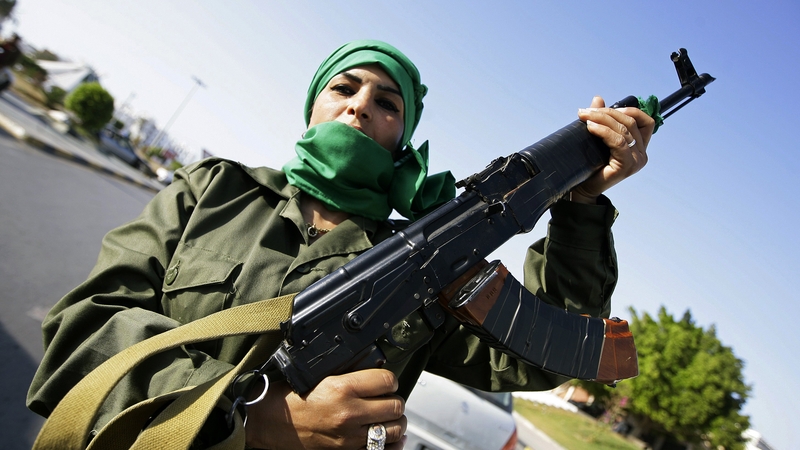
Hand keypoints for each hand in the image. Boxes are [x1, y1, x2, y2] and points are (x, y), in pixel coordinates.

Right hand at [244, 369, 406, 448]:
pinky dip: (390, 444)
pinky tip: (388, 437)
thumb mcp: (318, 376)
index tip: (386, 381)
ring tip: (388, 417)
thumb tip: (371, 371)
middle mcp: (349, 413)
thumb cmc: (289, 400)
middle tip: (387, 398)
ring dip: (394, 422)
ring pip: (394, 430)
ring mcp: (350, 437)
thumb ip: (347, 374)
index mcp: (342, 388)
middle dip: (394, 400)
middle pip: (395, 406)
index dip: (389, 379)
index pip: (387, 380)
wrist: (269, 423)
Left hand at [570, 96, 654, 203]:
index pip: (645, 121)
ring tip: (584, 117)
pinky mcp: (626, 166)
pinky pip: (618, 142)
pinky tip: (590, 127)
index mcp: (639, 146)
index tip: (606, 108)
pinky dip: (603, 132)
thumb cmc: (589, 166)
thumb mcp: (596, 138)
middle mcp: (641, 153)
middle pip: (630, 122)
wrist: (582, 190)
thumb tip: (598, 99)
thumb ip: (601, 119)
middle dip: (607, 113)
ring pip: (623, 130)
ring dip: (602, 119)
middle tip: (585, 111)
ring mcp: (636, 160)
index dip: (629, 110)